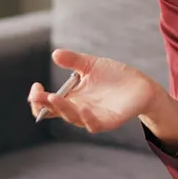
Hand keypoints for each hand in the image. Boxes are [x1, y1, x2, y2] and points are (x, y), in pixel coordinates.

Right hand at [28, 49, 159, 133]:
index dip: (38, 99)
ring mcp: (93, 117)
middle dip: (45, 104)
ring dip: (63, 109)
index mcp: (71, 98)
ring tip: (54, 97)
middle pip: (56, 112)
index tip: (36, 85)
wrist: (140, 86)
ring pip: (73, 118)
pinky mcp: (109, 121)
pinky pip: (95, 124)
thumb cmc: (114, 76)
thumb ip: (73, 60)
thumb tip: (55, 54)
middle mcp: (79, 110)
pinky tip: (82, 108)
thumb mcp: (91, 65)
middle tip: (38, 95)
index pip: (48, 104)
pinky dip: (87, 118)